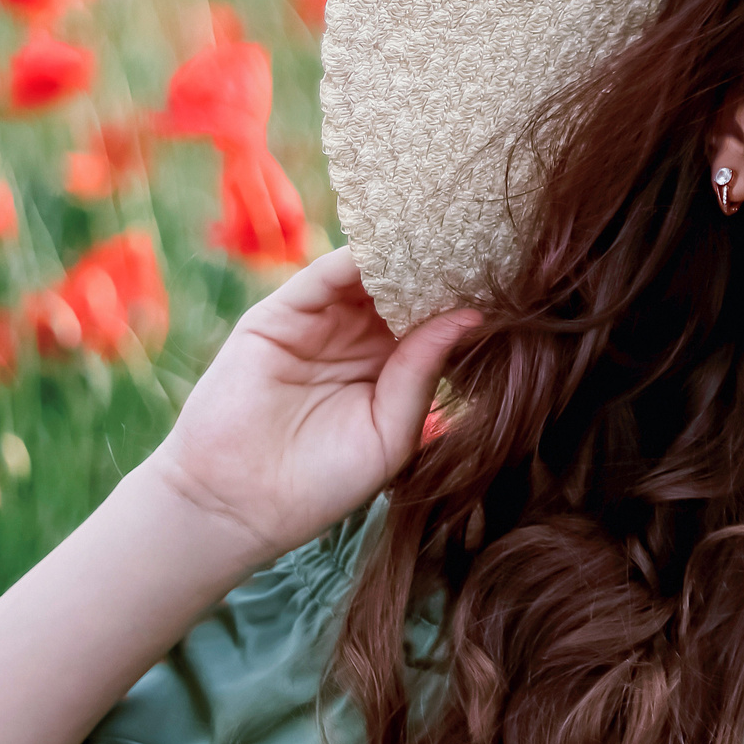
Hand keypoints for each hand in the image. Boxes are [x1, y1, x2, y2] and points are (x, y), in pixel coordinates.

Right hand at [145, 245, 481, 564]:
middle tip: (483, 243)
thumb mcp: (389, 433)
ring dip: (404, 257)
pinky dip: (355, 259)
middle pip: (406, 290)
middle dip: (440, 269)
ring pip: (368, 276)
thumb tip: (471, 317)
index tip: (507, 279)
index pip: (434, 321)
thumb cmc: (320, 483)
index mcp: (392, 369)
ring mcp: (320, 323)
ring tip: (445, 238)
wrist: (237, 504)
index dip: (462, 301)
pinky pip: (323, 276)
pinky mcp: (279, 314)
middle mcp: (359, 339)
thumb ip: (422, 375)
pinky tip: (391, 250)